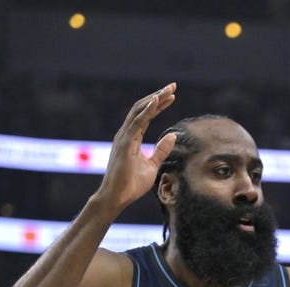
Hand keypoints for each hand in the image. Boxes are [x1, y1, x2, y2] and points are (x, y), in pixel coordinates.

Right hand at [94, 82, 178, 213]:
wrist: (117, 198)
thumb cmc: (131, 184)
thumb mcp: (153, 165)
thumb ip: (161, 150)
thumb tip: (173, 135)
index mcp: (131, 137)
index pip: (146, 115)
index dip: (159, 104)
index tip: (171, 96)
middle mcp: (125, 134)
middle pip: (142, 109)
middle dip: (158, 96)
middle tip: (173, 86)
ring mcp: (123, 137)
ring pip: (139, 112)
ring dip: (154, 100)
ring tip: (168, 90)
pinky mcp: (125, 144)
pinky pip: (137, 123)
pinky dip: (146, 111)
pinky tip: (156, 102)